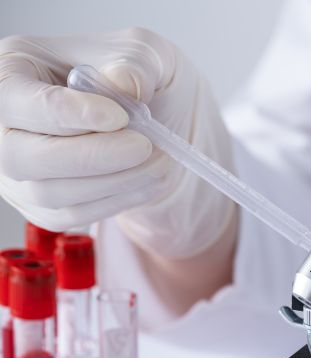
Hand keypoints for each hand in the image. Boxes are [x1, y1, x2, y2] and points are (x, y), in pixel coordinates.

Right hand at [0, 28, 233, 257]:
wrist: (157, 120)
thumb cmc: (137, 78)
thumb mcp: (147, 53)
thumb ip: (136, 63)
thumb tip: (123, 83)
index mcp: (14, 69)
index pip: (19, 100)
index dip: (68, 113)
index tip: (120, 117)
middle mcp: (3, 124)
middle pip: (22, 156)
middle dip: (91, 156)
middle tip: (144, 146)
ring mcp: (18, 170)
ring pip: (48, 193)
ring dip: (113, 182)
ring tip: (160, 162)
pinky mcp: (42, 204)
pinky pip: (71, 215)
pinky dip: (116, 201)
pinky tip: (149, 181)